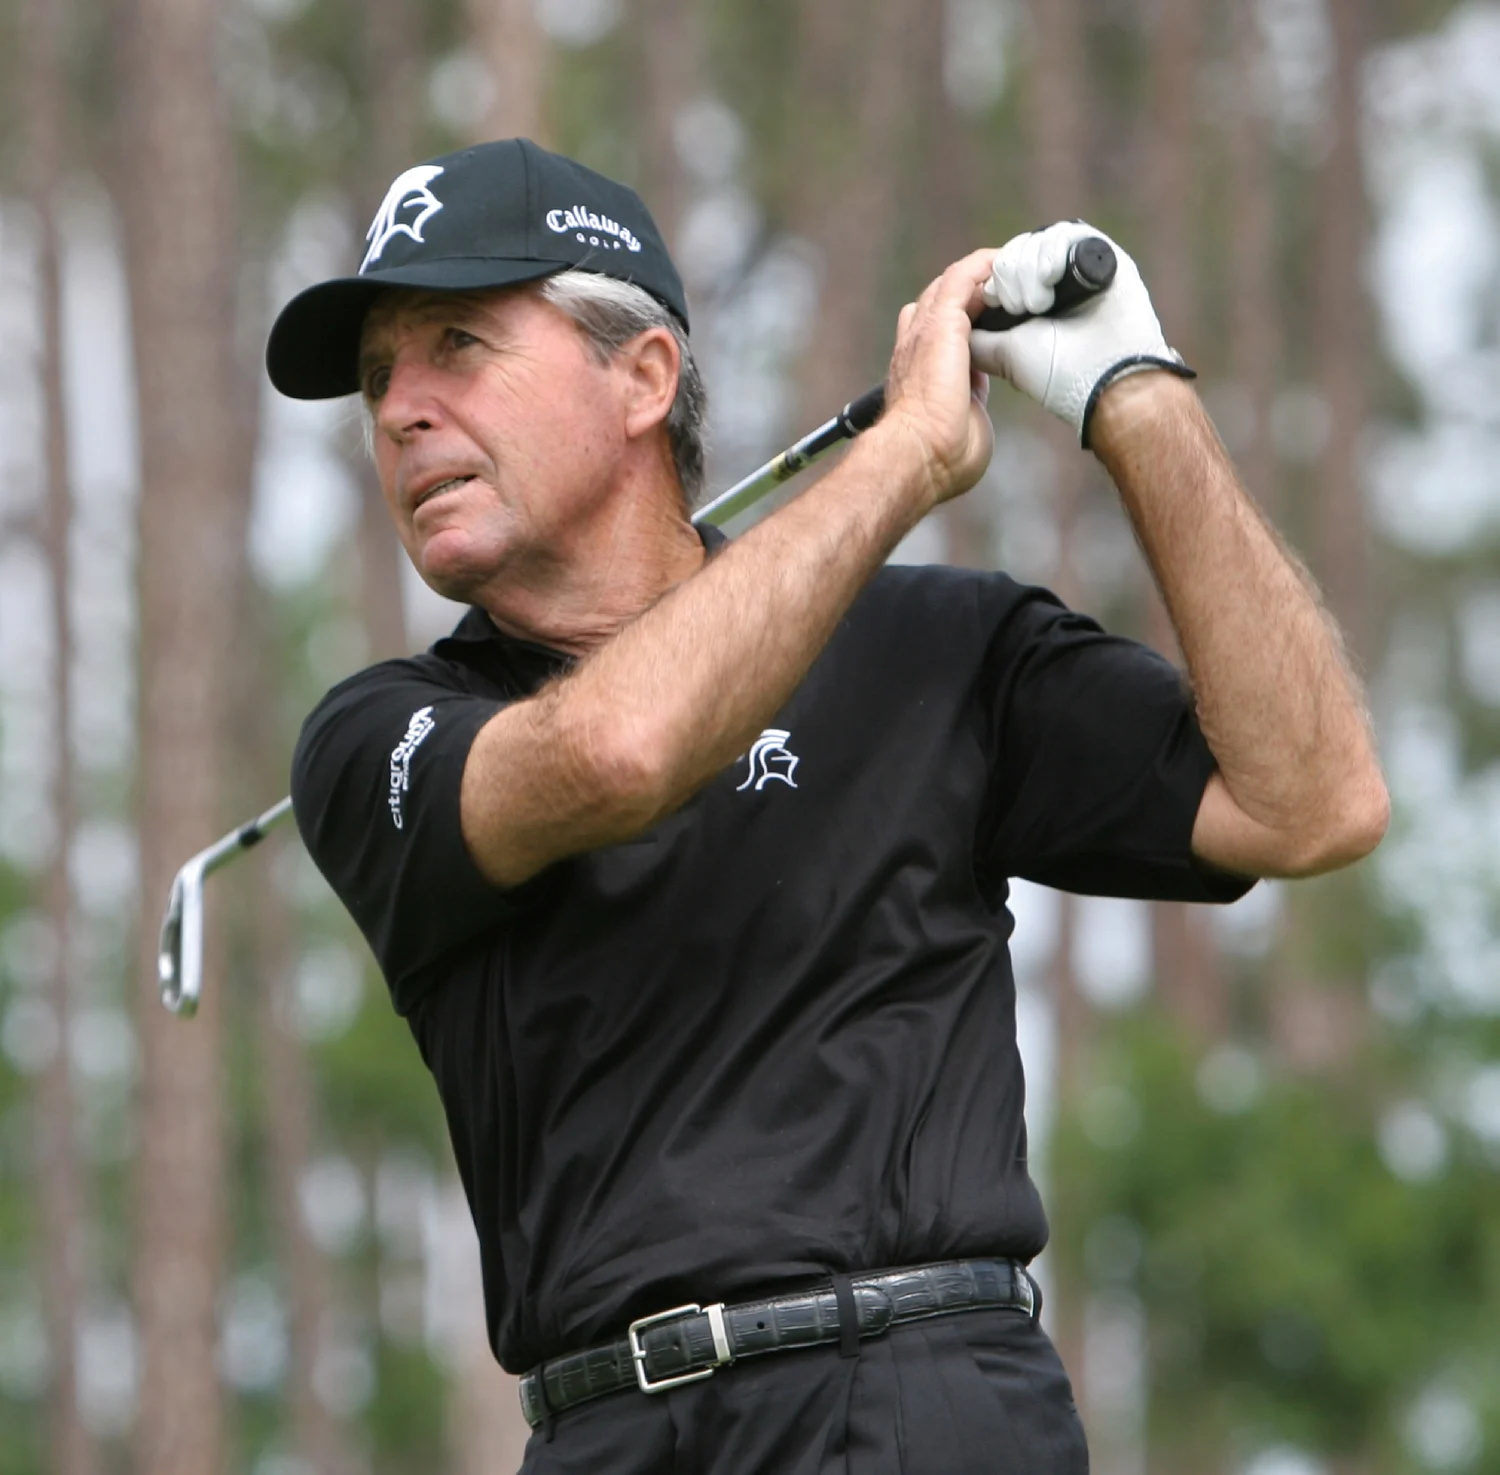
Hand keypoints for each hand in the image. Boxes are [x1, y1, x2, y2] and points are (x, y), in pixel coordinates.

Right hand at [881, 248, 995, 507]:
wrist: (919, 454)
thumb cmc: (941, 457)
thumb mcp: (963, 425)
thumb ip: (971, 403)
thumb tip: (976, 398)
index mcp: (920, 371)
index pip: (941, 332)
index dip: (968, 320)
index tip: (996, 318)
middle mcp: (917, 344)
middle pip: (944, 299)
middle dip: (977, 289)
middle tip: (1014, 284)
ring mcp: (926, 331)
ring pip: (954, 281)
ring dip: (984, 272)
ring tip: (1016, 266)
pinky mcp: (941, 323)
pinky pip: (966, 276)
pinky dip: (987, 264)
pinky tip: (1010, 259)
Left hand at [969, 221, 1191, 443]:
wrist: (1105, 383)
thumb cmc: (1058, 375)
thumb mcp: (1003, 354)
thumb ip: (978, 334)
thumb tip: (951, 319)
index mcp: (1031, 305)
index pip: (1001, 272)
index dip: (991, 277)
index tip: (991, 294)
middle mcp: (1055, 286)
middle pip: (1018, 254)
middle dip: (1009, 274)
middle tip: (1018, 304)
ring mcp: (1080, 272)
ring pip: (1040, 243)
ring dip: (1029, 266)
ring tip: (1036, 302)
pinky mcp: (1106, 259)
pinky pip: (1070, 235)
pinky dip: (1053, 250)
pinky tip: (1049, 275)